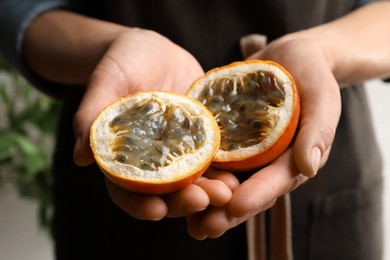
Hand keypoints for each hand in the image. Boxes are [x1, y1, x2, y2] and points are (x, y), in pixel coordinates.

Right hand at [72, 27, 230, 219]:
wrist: (154, 51)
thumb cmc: (123, 63)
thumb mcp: (106, 81)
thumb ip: (92, 114)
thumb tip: (80, 156)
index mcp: (126, 156)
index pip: (128, 190)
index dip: (139, 203)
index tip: (156, 210)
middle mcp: (155, 160)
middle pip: (168, 193)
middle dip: (184, 202)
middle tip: (203, 201)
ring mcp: (182, 151)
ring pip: (197, 180)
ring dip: (212, 191)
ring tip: (228, 192)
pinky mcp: (205, 137)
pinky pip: (217, 156)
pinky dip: (228, 166)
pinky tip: (240, 171)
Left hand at [186, 34, 341, 238]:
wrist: (290, 58)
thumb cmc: (312, 75)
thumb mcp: (322, 96)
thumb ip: (318, 129)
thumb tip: (310, 168)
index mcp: (292, 159)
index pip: (275, 182)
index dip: (256, 196)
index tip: (236, 207)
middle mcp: (265, 162)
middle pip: (246, 191)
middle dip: (226, 212)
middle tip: (203, 228)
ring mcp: (243, 151)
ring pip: (225, 182)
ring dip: (206, 202)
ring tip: (185, 219)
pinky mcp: (225, 138)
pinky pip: (210, 157)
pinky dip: (194, 171)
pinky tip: (173, 181)